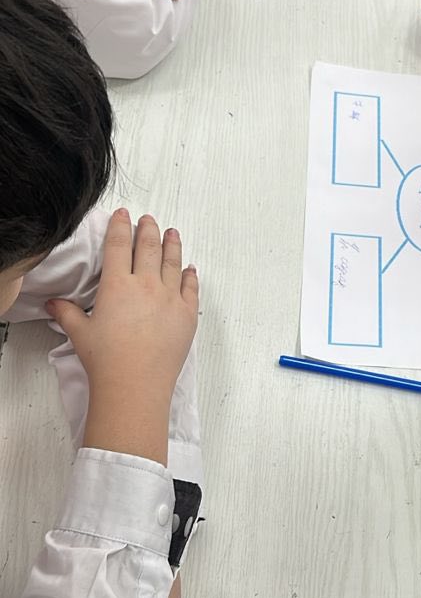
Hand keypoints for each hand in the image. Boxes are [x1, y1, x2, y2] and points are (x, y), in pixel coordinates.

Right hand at [48, 210, 198, 464]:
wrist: (136, 384)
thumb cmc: (106, 359)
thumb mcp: (80, 333)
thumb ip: (66, 313)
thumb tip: (52, 304)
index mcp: (118, 285)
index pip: (119, 246)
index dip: (120, 227)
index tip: (123, 214)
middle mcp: (147, 285)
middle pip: (149, 248)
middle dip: (149, 230)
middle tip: (149, 219)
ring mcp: (171, 298)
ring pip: (174, 262)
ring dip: (173, 244)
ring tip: (172, 232)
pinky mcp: (188, 315)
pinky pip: (191, 288)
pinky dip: (190, 276)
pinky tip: (190, 269)